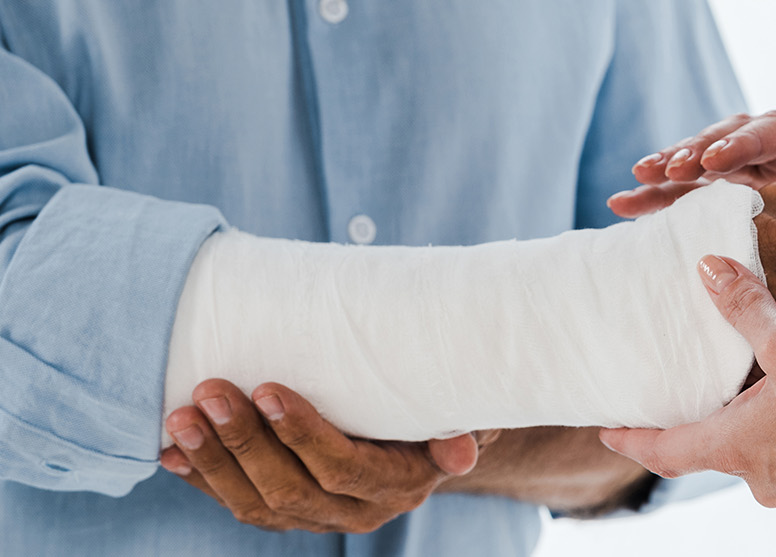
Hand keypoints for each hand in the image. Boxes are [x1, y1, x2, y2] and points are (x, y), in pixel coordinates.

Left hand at [159, 379, 487, 532]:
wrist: (422, 440)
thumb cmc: (436, 411)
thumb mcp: (458, 415)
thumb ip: (456, 432)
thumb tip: (463, 450)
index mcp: (396, 486)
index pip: (342, 468)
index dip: (302, 434)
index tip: (268, 389)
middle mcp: (355, 512)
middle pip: (289, 488)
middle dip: (243, 441)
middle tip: (210, 392)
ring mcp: (315, 517)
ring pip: (255, 503)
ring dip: (213, 460)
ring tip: (181, 416)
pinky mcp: (284, 512)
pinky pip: (236, 503)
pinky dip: (201, 478)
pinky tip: (172, 451)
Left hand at [600, 256, 775, 511]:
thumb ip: (749, 308)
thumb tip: (707, 268)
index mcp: (740, 448)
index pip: (664, 451)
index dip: (631, 438)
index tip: (604, 429)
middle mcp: (764, 481)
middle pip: (715, 448)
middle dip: (705, 416)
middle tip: (690, 384)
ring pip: (763, 451)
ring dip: (756, 422)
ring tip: (757, 384)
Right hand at [615, 109, 775, 216]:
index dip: (744, 140)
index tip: (711, 160)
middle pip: (738, 134)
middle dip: (697, 151)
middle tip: (662, 170)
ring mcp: (770, 163)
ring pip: (713, 158)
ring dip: (673, 172)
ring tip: (635, 185)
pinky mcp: (750, 190)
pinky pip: (704, 189)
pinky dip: (671, 196)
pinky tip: (633, 204)